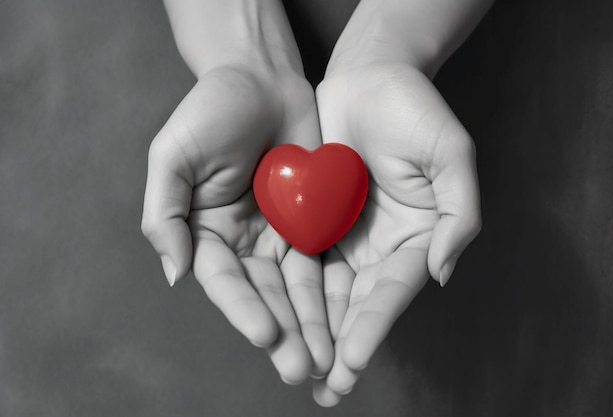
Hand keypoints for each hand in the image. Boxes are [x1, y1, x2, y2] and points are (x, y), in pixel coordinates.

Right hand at [141, 1, 332, 383]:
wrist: (263, 79)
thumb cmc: (212, 110)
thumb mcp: (173, 155)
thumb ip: (165, 213)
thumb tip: (175, 273)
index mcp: (205, 232)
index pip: (224, 280)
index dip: (243, 308)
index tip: (265, 333)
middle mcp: (242, 242)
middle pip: (263, 295)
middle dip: (282, 332)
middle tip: (301, 367)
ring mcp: (278, 235)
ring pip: (295, 289)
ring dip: (309, 326)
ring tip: (325, 361)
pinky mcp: (311, 223)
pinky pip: (322, 263)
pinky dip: (330, 295)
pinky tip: (342, 323)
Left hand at [312, 62, 480, 404]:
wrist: (371, 77)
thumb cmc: (416, 110)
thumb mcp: (451, 153)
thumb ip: (457, 213)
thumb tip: (441, 272)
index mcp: (417, 238)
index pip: (393, 291)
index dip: (373, 326)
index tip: (351, 359)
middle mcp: (382, 246)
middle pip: (360, 304)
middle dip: (342, 347)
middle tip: (323, 389)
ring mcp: (348, 236)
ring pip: (328, 293)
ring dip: (315, 332)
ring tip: (299, 370)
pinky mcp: (316, 221)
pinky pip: (302, 262)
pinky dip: (293, 295)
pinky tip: (279, 322)